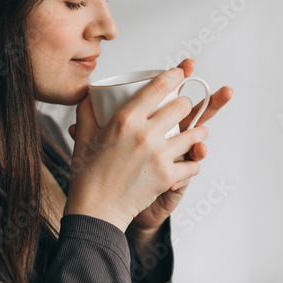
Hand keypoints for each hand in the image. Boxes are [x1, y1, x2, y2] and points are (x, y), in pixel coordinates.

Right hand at [69, 58, 232, 235]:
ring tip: (197, 133)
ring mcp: (159, 155)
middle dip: (186, 104)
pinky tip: (189, 162)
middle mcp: (144, 133)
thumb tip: (88, 94)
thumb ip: (86, 111)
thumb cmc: (88, 174)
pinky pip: (193, 164)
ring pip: (194, 134)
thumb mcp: (84, 137)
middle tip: (184, 108)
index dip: (175, 75)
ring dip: (198, 133)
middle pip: (182, 106)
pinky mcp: (168, 177)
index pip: (157, 87)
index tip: (182, 72)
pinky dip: (193, 163)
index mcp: (125, 119)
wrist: (96, 210)